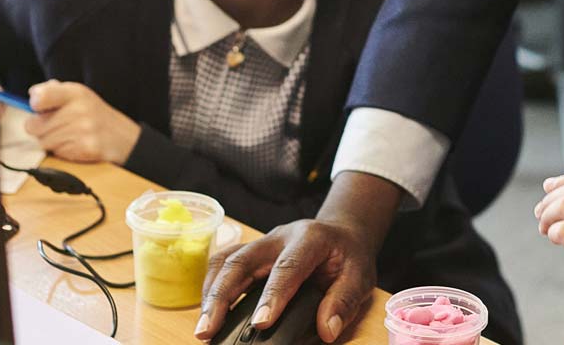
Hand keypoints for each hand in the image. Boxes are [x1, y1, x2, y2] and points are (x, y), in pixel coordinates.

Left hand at [23, 80, 139, 163]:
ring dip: (51, 142)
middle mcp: (79, 109)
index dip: (35, 104)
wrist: (123, 137)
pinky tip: (76, 145)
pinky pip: (57, 153)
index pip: (42, 97)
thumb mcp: (78, 95)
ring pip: (44, 142)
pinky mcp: (85, 149)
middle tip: (56, 126)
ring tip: (69, 136)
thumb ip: (53, 92)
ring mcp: (83, 130)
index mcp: (75, 93)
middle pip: (34, 126)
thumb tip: (33, 95)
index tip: (38, 107)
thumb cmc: (94, 115)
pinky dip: (62, 152)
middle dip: (41, 128)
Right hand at [195, 173, 401, 342]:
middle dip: (221, 296)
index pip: (287, 267)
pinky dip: (212, 288)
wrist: (342, 231)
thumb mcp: (360, 276)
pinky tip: (209, 314)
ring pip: (226, 260)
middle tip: (208, 331)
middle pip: (242, 260)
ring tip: (203, 329)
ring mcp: (261, 242)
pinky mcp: (250, 252)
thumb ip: (344, 301)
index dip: (272, 296)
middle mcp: (279, 236)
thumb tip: (326, 330)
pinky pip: (223, 264)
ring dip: (210, 294)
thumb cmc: (348, 255)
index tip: (260, 324)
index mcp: (310, 239)